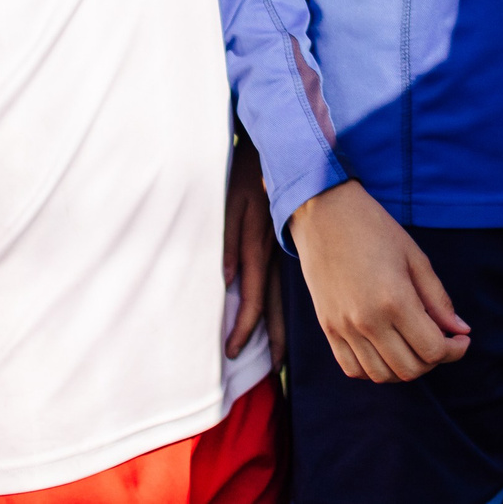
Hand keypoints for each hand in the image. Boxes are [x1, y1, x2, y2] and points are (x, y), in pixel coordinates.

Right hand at [223, 132, 283, 364]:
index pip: (278, 297)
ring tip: (235, 347)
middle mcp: (266, 240)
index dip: (278, 331)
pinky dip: (228, 257)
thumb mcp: (266, 216)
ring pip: (251, 273)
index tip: (279, 364)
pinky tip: (224, 283)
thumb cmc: (261, 182)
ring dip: (244, 311)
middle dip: (265, 333)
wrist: (260, 136)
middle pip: (267, 294)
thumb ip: (260, 251)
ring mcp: (249, 224)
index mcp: (275, 245)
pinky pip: (230, 235)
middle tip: (264, 367)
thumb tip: (241, 291)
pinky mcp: (233, 206)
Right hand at [289, 180, 471, 381]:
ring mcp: (343, 329)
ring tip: (416, 345)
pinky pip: (353, 368)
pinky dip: (375, 369)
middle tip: (443, 341)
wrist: (324, 216)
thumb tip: (460, 330)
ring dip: (406, 368)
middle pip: (409, 369)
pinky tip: (388, 349)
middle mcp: (367, 322)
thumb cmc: (375, 230)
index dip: (455, 350)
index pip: (432, 350)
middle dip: (434, 361)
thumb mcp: (415, 258)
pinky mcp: (327, 330)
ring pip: (381, 375)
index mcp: (394, 301)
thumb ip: (438, 299)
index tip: (462, 338)